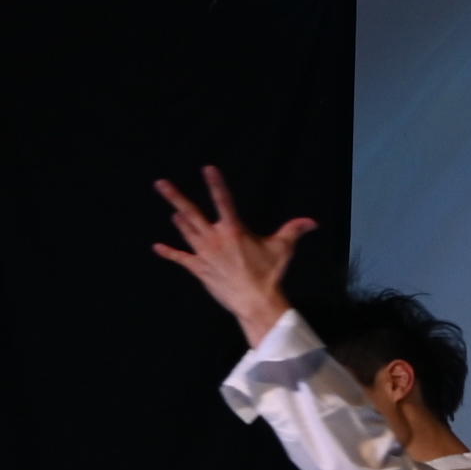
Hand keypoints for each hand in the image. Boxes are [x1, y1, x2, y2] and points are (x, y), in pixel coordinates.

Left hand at [152, 167, 315, 345]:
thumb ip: (294, 230)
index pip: (224, 200)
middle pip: (191, 213)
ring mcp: (204, 254)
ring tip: (172, 211)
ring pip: (186, 232)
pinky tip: (157, 247)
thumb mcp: (283, 248)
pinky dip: (169, 253)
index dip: (216, 183)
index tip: (207, 168)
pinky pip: (181, 259)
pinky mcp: (200, 269)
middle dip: (175, 197)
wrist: (255, 301)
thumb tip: (313, 222)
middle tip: (160, 184)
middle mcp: (215, 238)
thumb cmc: (270, 273)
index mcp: (234, 230)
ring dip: (179, 221)